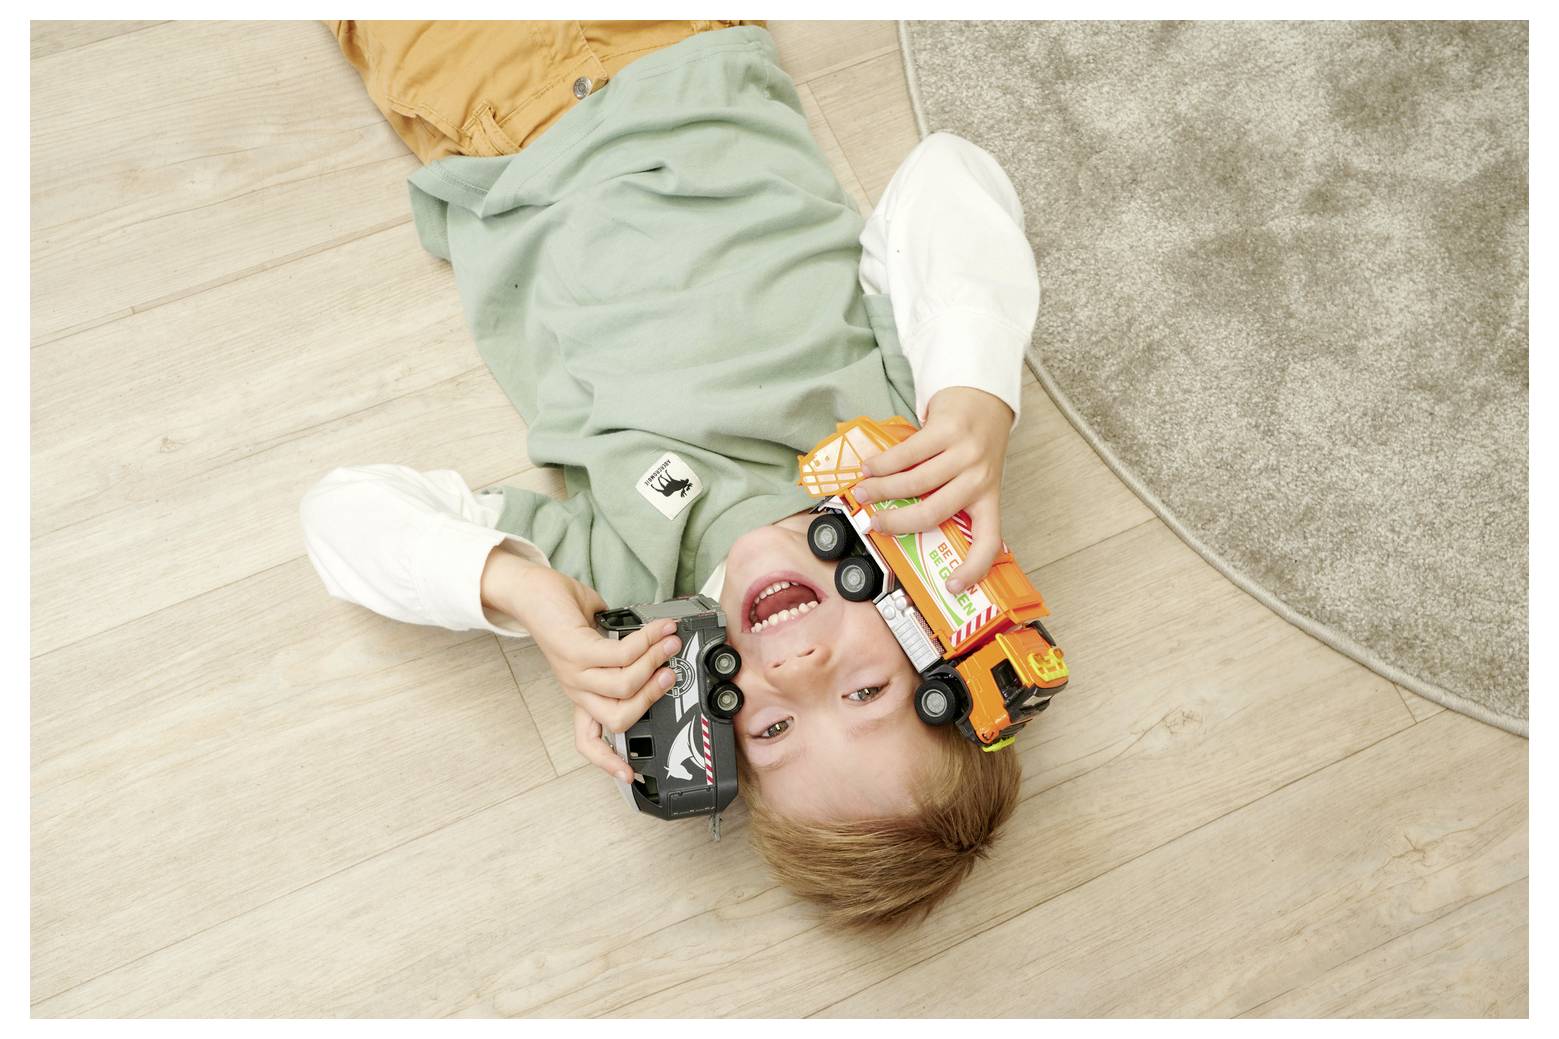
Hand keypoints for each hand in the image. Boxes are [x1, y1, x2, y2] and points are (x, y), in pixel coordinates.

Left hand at [481, 550, 681, 781]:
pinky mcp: (575, 650)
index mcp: (582, 693)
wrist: (528, 591)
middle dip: (652, 698)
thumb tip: (656, 646)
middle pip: (619, 718)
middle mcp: (577, 688)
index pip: (588, 740)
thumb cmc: (561, 613)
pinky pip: (622, 654)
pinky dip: (648, 641)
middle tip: (671, 675)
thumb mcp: (596, 643)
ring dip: (656, 662)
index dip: (608, 763)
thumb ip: (622, 653)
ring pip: (626, 685)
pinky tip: (659, 628)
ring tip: (670, 642)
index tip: (631, 776)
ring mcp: (574, 671)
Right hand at [852, 386, 1012, 591]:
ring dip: (882, 489)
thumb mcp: (972, 476)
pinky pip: (908, 453)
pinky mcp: (948, 429)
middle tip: (874, 524)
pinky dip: (883, 463)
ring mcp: (965, 453)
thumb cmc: (973, 444)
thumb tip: (904, 523)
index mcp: (988, 498)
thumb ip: (948, 497)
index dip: (972, 568)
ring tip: (863, 490)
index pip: (988, 542)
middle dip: (896, 522)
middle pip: (933, 513)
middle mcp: (980, 478)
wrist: (983, 397)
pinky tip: (870, 467)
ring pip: (915, 482)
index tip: (951, 586)